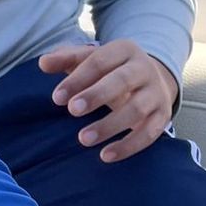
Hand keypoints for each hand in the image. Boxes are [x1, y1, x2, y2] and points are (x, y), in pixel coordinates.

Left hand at [38, 40, 178, 162]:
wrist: (151, 78)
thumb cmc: (110, 70)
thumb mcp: (90, 59)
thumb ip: (66, 59)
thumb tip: (43, 63)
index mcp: (124, 50)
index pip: (100, 61)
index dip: (78, 79)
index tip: (57, 98)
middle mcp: (144, 69)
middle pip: (122, 81)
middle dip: (97, 95)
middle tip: (72, 111)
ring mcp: (156, 93)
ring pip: (136, 109)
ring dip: (110, 125)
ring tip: (83, 139)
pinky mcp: (162, 115)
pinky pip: (149, 133)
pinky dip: (128, 146)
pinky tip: (106, 155)